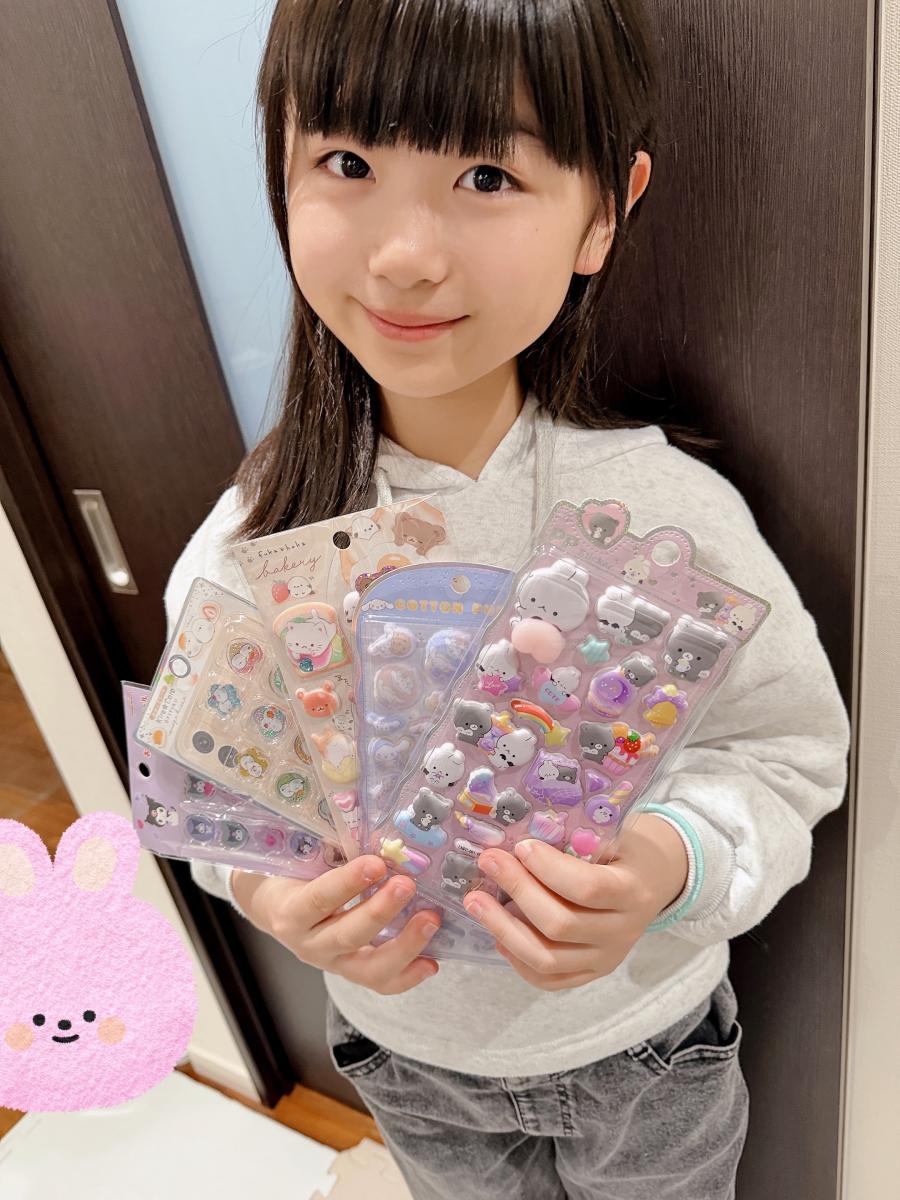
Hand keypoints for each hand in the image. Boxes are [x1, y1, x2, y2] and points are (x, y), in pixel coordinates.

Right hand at [232, 856, 440, 993]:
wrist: (277, 908)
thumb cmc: (296, 875)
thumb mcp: (303, 861)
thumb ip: (331, 851)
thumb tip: (372, 833)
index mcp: (292, 912)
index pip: (320, 899)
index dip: (348, 883)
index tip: (376, 863)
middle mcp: (310, 944)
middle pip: (348, 936)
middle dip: (381, 911)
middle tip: (407, 885)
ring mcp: (333, 963)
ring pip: (369, 969)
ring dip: (404, 945)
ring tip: (430, 920)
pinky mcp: (353, 973)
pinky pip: (381, 982)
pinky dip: (409, 975)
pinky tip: (432, 963)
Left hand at [462, 814, 688, 991]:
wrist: (653, 882)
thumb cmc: (626, 851)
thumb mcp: (616, 836)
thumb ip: (580, 838)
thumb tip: (518, 831)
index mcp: (632, 892)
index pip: (587, 888)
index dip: (549, 869)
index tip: (521, 846)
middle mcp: (622, 932)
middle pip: (560, 924)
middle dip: (518, 890)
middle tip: (488, 862)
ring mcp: (605, 959)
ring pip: (547, 959)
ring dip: (504, 929)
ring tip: (476, 902)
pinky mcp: (590, 974)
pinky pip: (549, 979)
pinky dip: (517, 959)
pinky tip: (497, 934)